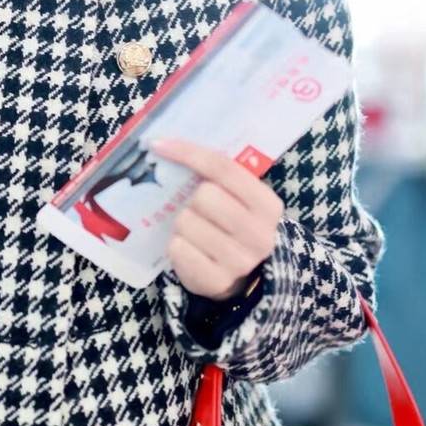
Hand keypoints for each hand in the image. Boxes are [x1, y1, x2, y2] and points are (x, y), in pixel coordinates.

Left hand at [146, 136, 284, 300]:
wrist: (246, 277)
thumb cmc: (234, 227)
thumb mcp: (240, 200)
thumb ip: (220, 175)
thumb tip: (167, 144)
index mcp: (268, 205)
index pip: (224, 168)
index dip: (188, 152)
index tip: (157, 145)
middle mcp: (260, 234)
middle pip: (204, 195)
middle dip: (193, 200)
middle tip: (199, 210)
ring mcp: (240, 261)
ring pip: (186, 222)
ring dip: (183, 225)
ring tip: (196, 233)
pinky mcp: (216, 281)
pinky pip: (178, 248)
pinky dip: (177, 246)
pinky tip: (191, 251)